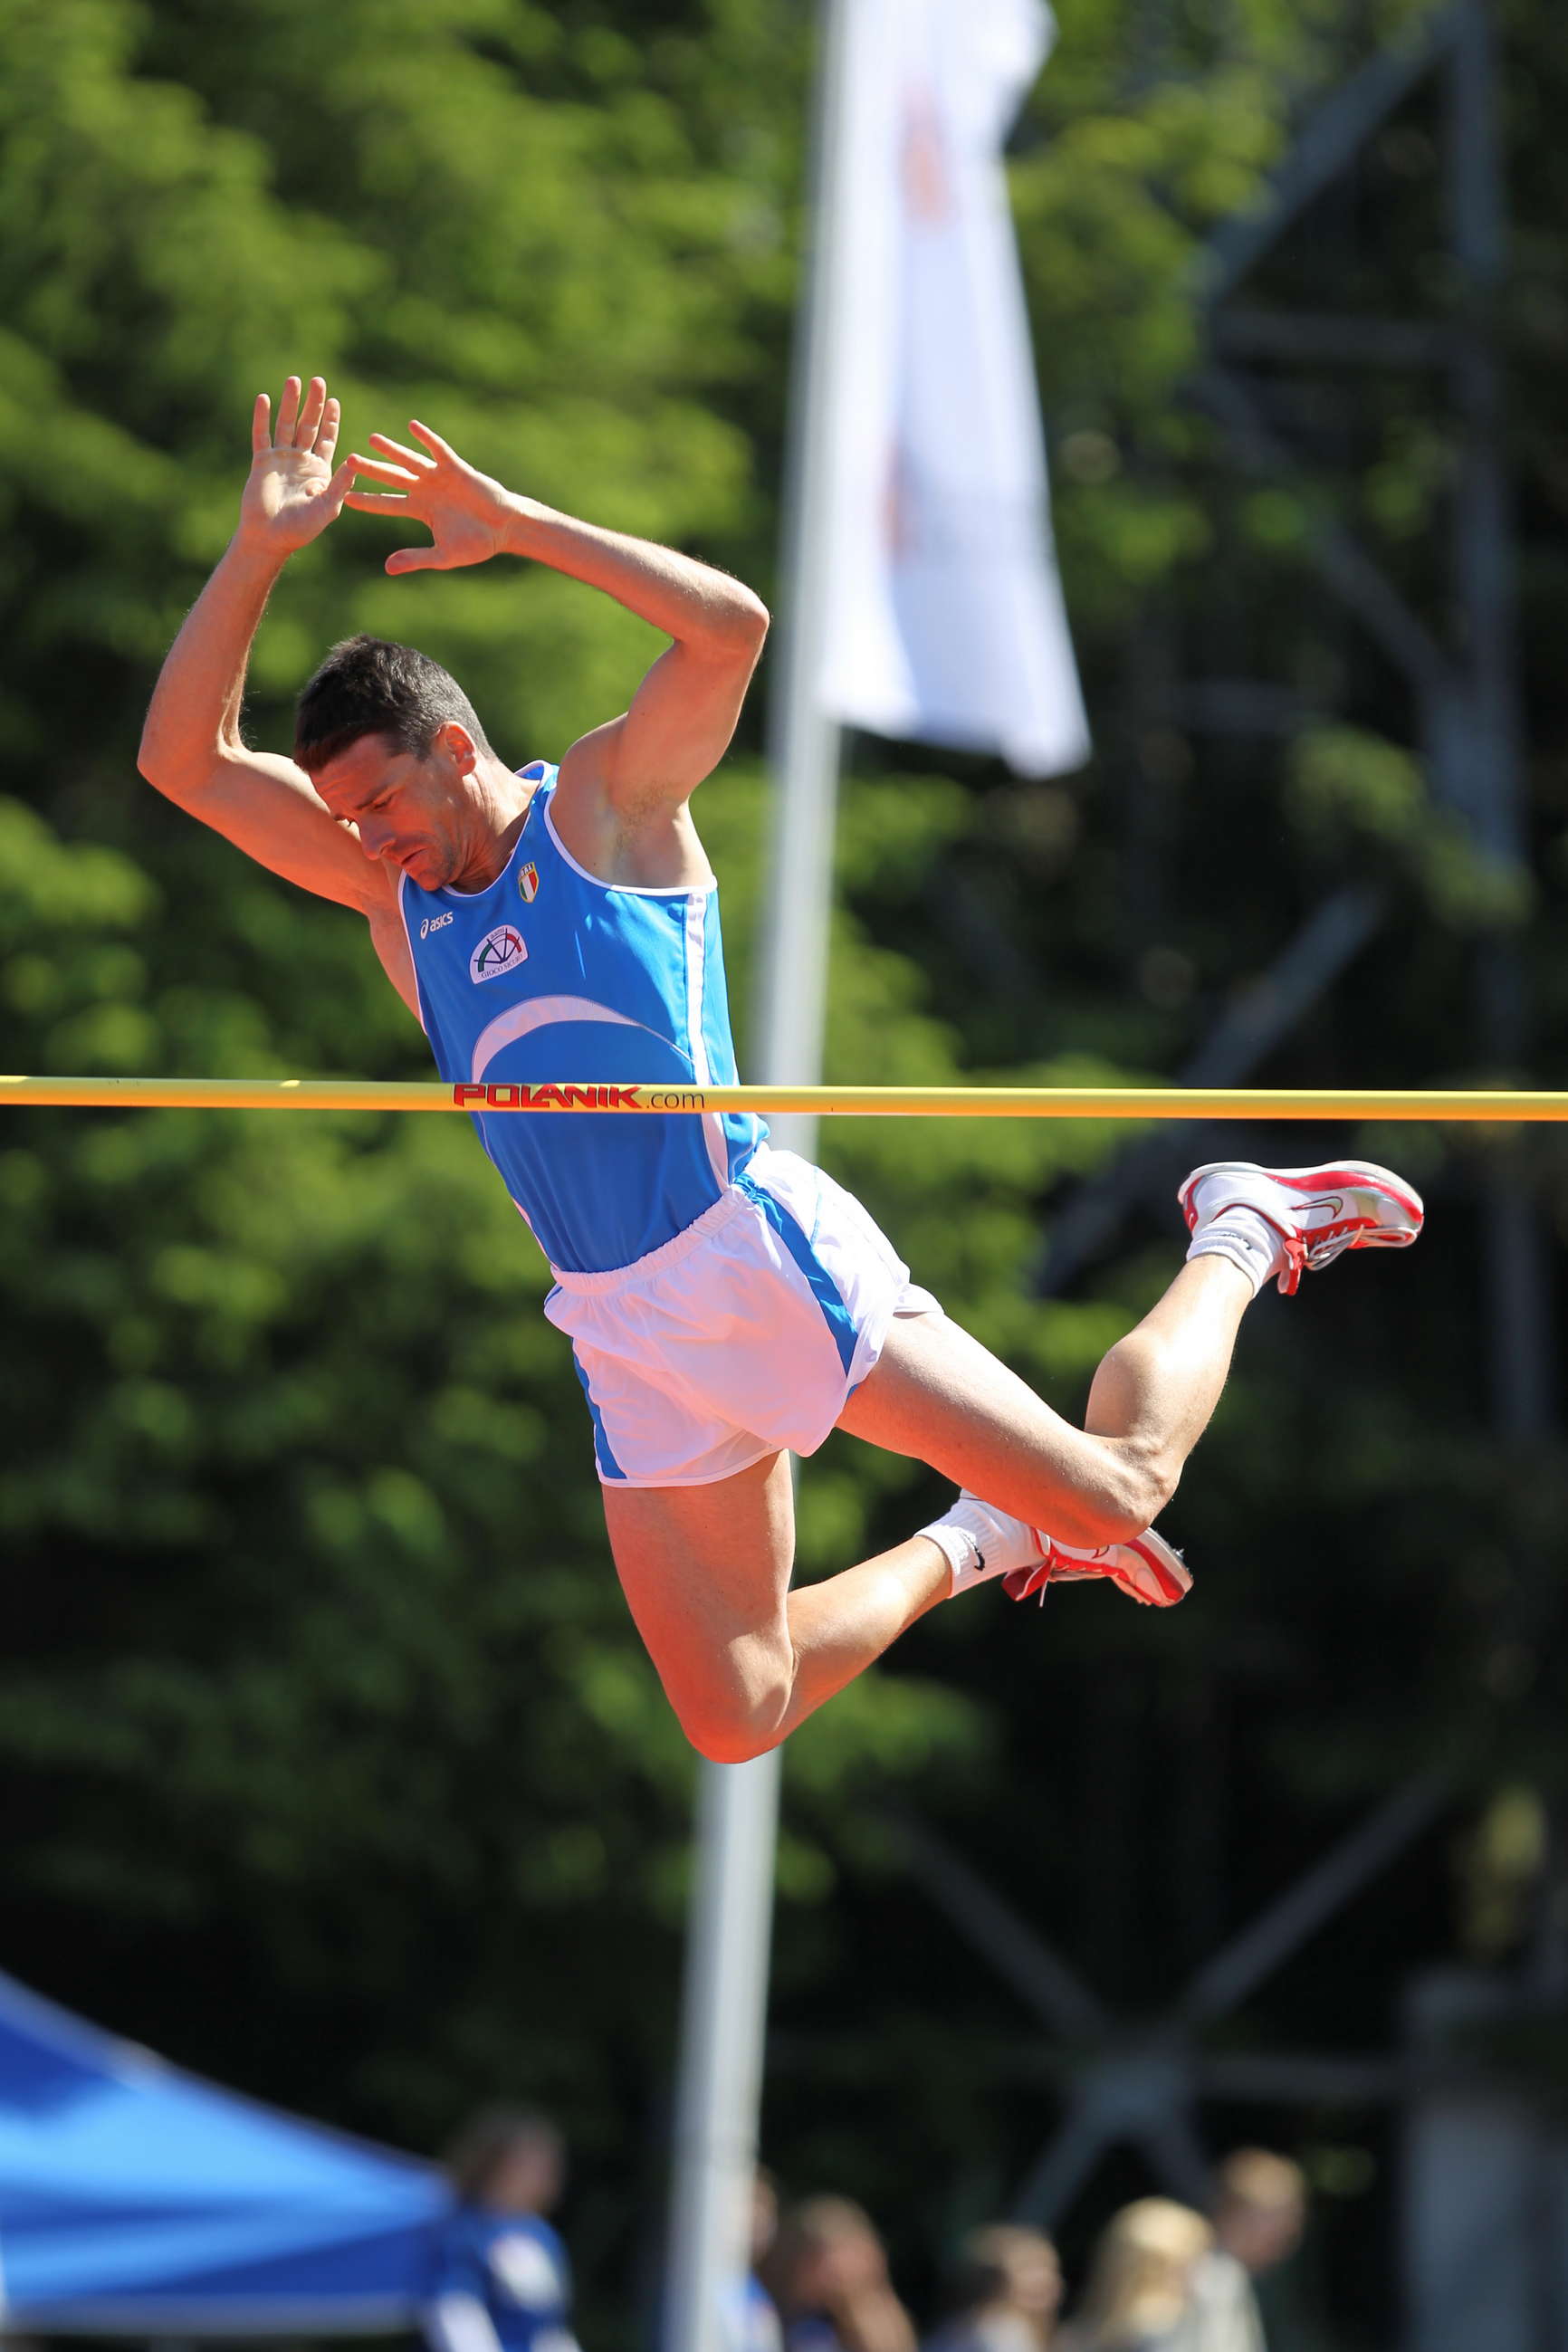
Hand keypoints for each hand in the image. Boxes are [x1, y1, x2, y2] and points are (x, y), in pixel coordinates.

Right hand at [238, 376, 354, 556]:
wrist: (271, 537)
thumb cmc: (302, 528)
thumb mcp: (328, 506)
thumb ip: (341, 483)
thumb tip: (356, 460)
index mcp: (320, 470)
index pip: (327, 438)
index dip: (331, 420)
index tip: (334, 400)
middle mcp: (301, 461)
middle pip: (309, 425)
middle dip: (313, 404)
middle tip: (318, 381)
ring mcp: (281, 459)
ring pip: (286, 425)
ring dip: (290, 403)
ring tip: (293, 380)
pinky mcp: (262, 462)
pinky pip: (262, 435)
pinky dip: (262, 417)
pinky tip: (264, 399)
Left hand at [345, 420, 511, 573]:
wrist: (505, 529)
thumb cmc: (477, 544)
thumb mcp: (443, 556)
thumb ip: (416, 558)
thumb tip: (387, 568)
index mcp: (421, 510)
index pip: (388, 503)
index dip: (369, 500)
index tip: (346, 498)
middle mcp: (426, 490)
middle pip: (392, 477)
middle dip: (371, 469)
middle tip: (349, 460)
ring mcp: (439, 478)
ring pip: (410, 461)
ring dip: (392, 450)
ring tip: (373, 439)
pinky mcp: (456, 468)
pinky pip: (438, 450)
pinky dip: (426, 439)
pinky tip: (412, 426)